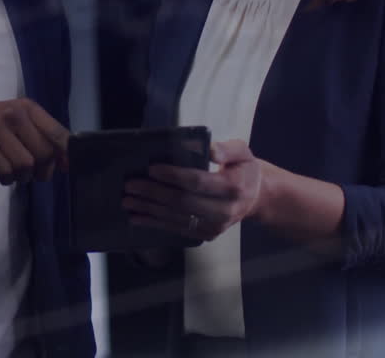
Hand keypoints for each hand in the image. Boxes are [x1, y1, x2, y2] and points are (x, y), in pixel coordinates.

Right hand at [0, 98, 69, 184]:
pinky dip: (6, 180)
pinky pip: (5, 172)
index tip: (65, 167)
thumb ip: (40, 137)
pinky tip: (1, 174)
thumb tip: (67, 162)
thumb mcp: (14, 122)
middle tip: (33, 174)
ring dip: (22, 176)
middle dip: (42, 170)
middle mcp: (13, 114)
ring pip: (25, 165)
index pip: (57, 132)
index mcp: (26, 107)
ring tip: (13, 172)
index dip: (65, 154)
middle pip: (44, 153)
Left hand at [122, 140, 263, 242]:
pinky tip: (137, 218)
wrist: (255, 198)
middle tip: (131, 185)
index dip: (173, 176)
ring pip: (176, 218)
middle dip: (154, 194)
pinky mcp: (206, 235)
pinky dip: (155, 224)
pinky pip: (177, 229)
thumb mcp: (243, 152)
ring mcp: (215, 226)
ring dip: (149, 210)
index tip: (152, 169)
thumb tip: (209, 149)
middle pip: (182, 202)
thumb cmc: (244, 170)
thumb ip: (228, 149)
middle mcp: (224, 210)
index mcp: (233, 187)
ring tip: (128, 201)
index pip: (197, 182)